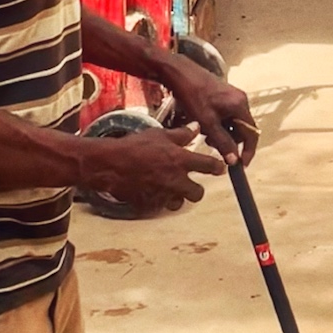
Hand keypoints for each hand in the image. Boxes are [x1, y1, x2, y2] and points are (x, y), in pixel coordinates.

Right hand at [83, 125, 224, 213]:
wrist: (111, 164)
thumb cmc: (135, 145)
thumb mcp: (159, 134)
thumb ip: (181, 134)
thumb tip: (196, 127)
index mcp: (180, 160)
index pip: (208, 166)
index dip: (217, 167)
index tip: (220, 168)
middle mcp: (176, 180)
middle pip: (198, 193)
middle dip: (196, 189)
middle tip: (191, 183)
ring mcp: (164, 195)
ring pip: (179, 203)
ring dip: (177, 197)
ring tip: (169, 187)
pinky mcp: (152, 205)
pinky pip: (161, 206)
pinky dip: (160, 200)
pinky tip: (152, 190)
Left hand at [159, 55, 258, 166]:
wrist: (179, 72)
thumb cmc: (193, 95)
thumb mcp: (207, 123)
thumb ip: (223, 142)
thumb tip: (234, 160)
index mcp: (240, 105)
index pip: (252, 134)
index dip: (247, 151)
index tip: (240, 165)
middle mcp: (240, 99)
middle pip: (242, 129)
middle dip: (230, 141)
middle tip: (213, 145)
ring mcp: (231, 96)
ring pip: (232, 123)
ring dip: (221, 133)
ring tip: (205, 133)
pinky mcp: (222, 94)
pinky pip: (225, 115)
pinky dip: (217, 123)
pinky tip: (203, 123)